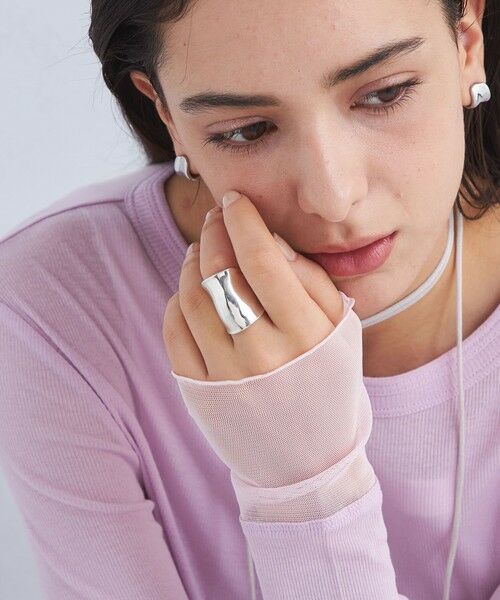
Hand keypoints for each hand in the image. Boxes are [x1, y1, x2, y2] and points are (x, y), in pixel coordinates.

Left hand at [163, 191, 343, 381]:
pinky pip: (174, 331)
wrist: (306, 456)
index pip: (263, 260)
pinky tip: (192, 290)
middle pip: (222, 272)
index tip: (234, 200)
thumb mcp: (340, 330)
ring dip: (191, 261)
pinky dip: (178, 300)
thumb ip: (312, 281)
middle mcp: (263, 354)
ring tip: (202, 249)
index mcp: (306, 334)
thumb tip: (270, 239)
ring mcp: (226, 375)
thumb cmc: (327, 380)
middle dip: (214, 231)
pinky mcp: (198, 391)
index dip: (243, 221)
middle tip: (215, 217)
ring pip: (192, 297)